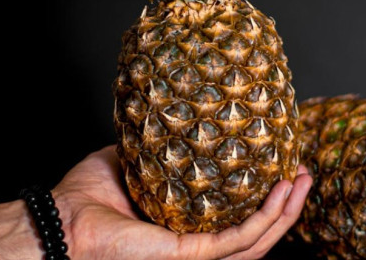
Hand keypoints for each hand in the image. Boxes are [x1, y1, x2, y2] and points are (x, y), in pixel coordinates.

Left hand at [53, 145, 311, 259]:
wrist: (61, 221)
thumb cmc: (87, 197)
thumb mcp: (135, 161)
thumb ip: (161, 149)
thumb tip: (179, 119)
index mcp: (187, 228)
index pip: (236, 219)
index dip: (265, 198)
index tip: (283, 165)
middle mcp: (197, 245)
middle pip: (257, 233)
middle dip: (287, 205)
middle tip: (305, 173)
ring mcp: (196, 254)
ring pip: (257, 242)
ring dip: (286, 213)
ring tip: (303, 180)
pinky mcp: (191, 255)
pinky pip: (239, 241)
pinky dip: (265, 218)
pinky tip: (280, 192)